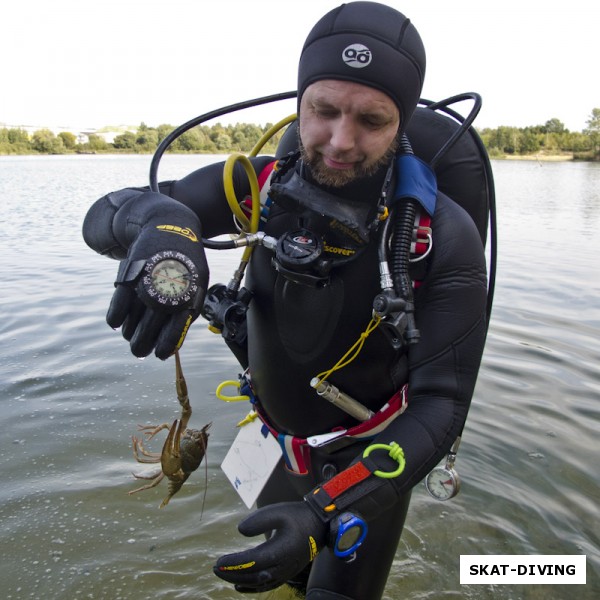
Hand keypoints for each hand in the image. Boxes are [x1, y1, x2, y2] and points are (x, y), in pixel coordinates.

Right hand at [106, 200, 208, 358]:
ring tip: (130, 334)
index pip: (174, 332)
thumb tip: (172, 343)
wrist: (169, 226)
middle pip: (148, 331)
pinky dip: (116, 318)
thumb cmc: (185, 262)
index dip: (164, 347)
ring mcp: (145, 284)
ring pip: (131, 322)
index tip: (159, 355)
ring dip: (129, 333)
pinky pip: (117, 307)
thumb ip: (186, 311)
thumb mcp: (196, 284)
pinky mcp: (129, 275)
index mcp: (186, 296)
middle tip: (139, 351)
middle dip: (141, 346)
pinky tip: (117, 323)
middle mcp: (165, 292)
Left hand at [213, 501, 326, 592]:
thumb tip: (240, 532)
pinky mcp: (287, 574)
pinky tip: (240, 586)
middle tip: (215, 568)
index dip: (233, 564)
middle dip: (232, 573)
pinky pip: (266, 585)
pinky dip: (252, 587)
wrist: (319, 526)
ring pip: (258, 583)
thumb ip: (257, 522)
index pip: (251, 562)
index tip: (218, 562)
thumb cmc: (296, 516)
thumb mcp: (277, 512)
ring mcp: (285, 573)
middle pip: (252, 575)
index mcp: (279, 551)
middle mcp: (282, 566)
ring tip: (223, 575)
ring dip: (239, 580)